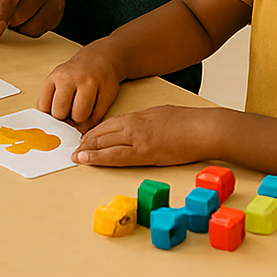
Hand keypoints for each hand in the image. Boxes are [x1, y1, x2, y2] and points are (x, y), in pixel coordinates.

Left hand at [37, 42, 123, 130]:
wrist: (100, 58)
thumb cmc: (75, 76)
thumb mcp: (58, 82)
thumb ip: (51, 102)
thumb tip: (52, 132)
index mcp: (55, 77)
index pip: (43, 108)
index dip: (49, 116)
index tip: (56, 115)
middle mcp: (71, 78)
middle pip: (60, 114)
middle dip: (65, 118)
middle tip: (71, 111)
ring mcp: (90, 82)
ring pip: (80, 117)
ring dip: (81, 119)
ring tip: (83, 108)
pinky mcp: (107, 89)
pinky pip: (97, 117)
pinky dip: (94, 118)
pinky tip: (94, 107)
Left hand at [72, 105, 217, 166]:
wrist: (202, 128)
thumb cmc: (187, 122)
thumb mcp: (160, 115)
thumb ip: (144, 122)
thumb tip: (132, 130)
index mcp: (138, 116)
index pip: (109, 123)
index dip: (94, 131)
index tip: (84, 138)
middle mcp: (134, 125)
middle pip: (103, 132)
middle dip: (87, 141)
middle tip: (74, 148)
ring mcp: (139, 139)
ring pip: (106, 144)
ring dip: (89, 150)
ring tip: (77, 155)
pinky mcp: (146, 153)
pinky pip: (118, 156)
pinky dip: (101, 158)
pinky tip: (90, 160)